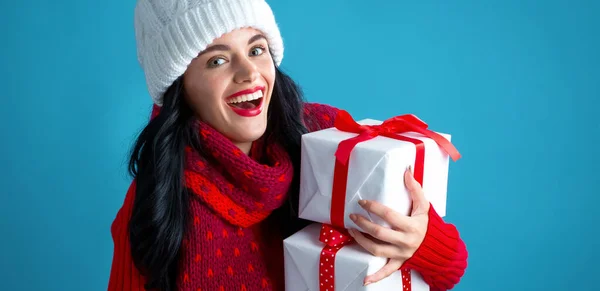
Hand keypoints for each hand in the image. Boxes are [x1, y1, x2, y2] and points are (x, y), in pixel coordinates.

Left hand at [348, 166, 429, 285]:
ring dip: (361, 241)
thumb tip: (406, 171)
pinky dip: (375, 277)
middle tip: (352, 216)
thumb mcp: (424, 207)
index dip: (374, 208)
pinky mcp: (399, 263)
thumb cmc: (427, 224)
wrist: (438, 247)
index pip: (389, 215)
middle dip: (363, 224)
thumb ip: (415, 189)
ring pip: (377, 250)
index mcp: (412, 226)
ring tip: (352, 231)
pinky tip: (364, 280)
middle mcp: (406, 241)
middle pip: (379, 233)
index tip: (362, 202)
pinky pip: (386, 271)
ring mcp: (401, 254)